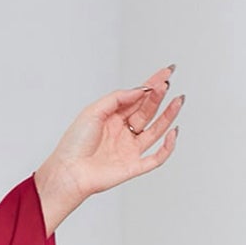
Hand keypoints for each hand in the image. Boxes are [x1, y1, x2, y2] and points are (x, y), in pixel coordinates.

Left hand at [34, 62, 182, 230]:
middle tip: (166, 84)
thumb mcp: (93, 111)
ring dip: (168, 115)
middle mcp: (122, 133)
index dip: (152, 85)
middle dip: (158, 96)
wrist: (68, 172)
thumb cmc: (74, 144)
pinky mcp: (133, 167)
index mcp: (112, 118)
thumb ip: (116, 98)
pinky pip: (156, 158)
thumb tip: (140, 90)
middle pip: (147, 111)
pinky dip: (167, 147)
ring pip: (156, 130)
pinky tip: (173, 131)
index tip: (167, 72)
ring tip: (178, 100)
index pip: (137, 98)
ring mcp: (129, 150)